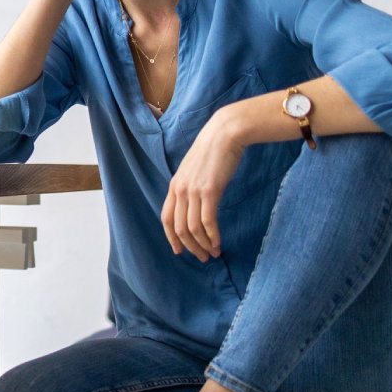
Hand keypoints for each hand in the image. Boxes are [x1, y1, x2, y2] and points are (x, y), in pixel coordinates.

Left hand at [161, 110, 245, 261]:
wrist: (225, 133)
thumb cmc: (214, 151)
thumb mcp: (195, 170)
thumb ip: (191, 187)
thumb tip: (197, 204)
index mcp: (174, 185)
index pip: (166, 218)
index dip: (171, 237)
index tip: (179, 251)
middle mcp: (180, 190)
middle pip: (179, 228)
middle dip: (190, 247)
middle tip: (202, 257)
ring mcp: (193, 191)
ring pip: (192, 228)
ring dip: (203, 244)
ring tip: (213, 253)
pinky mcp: (209, 191)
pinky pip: (207, 221)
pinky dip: (212, 236)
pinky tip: (218, 243)